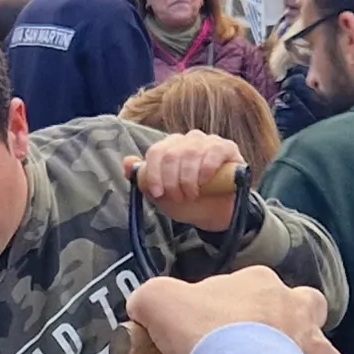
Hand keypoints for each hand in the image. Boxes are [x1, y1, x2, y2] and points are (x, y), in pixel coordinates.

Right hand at [126, 268, 342, 353]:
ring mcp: (315, 336)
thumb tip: (141, 306)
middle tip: (254, 351)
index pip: (245, 287)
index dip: (226, 309)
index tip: (210, 335)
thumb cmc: (202, 333)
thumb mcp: (157, 303)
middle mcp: (294, 301)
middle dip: (283, 323)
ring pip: (317, 340)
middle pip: (295, 305)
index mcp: (258, 280)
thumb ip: (149, 299)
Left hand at [128, 132, 247, 233]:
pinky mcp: (227, 147)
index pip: (156, 152)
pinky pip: (213, 152)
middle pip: (171, 155)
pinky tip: (204, 182)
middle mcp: (187, 140)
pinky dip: (206, 169)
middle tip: (178, 198)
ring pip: (190, 153)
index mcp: (170, 147)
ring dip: (188, 179)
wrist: (216, 213)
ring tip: (192, 195)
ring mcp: (208, 141)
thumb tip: (127, 162)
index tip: (157, 193)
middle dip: (172, 181)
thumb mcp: (161, 194)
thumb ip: (143, 178)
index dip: (153, 174)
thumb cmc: (188, 201)